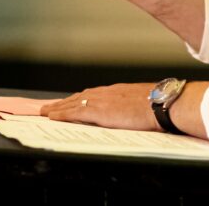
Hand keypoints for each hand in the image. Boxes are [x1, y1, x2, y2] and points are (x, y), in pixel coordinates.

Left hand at [39, 83, 160, 131]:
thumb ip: (134, 106)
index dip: (80, 98)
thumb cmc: (160, 105)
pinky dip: (61, 113)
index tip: (71, 101)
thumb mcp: (144, 104)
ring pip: (73, 102)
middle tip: (51, 106)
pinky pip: (73, 112)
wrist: (162, 103)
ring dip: (58, 106)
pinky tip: (52, 116)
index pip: (93, 94)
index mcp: (118, 92)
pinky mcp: (97, 110)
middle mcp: (107, 92)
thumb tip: (135, 113)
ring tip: (46, 111)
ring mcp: (101, 100)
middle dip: (65, 102)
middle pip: (80, 96)